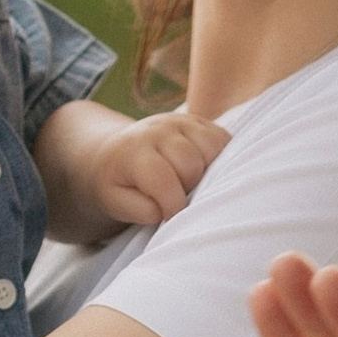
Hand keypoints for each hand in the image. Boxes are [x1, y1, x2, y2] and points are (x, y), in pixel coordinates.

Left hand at [89, 106, 230, 226]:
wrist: (115, 151)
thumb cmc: (118, 183)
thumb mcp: (116, 202)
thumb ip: (142, 210)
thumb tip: (171, 210)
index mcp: (133, 151)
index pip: (163, 181)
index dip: (172, 206)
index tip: (168, 216)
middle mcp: (158, 130)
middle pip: (191, 165)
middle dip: (189, 189)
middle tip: (177, 195)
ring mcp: (180, 121)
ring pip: (212, 150)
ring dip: (207, 172)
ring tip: (189, 181)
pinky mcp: (197, 120)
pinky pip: (222, 139)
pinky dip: (219, 158)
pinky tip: (203, 168)